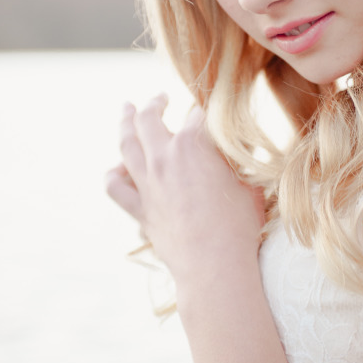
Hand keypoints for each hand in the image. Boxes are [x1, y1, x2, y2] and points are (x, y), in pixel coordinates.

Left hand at [105, 95, 264, 288]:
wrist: (214, 264)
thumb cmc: (239, 225)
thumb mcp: (249, 182)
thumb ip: (238, 159)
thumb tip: (241, 146)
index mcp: (194, 144)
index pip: (196, 115)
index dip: (203, 112)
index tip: (207, 112)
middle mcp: (164, 157)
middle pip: (150, 118)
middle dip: (154, 103)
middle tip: (159, 97)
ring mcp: (148, 183)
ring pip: (126, 143)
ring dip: (125, 122)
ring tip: (126, 110)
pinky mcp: (140, 208)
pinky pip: (115, 187)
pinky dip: (113, 174)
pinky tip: (117, 169)